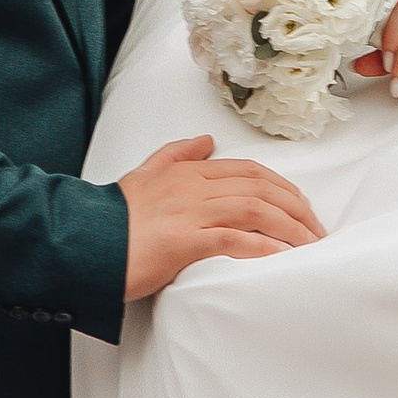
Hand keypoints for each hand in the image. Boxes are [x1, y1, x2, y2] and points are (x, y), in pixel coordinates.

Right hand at [119, 135, 325, 296]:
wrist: (81, 242)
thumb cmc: (112, 218)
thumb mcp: (145, 175)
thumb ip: (176, 155)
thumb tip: (206, 140)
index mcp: (187, 172)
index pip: (249, 172)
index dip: (283, 188)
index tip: (302, 207)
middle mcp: (192, 187)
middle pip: (260, 189)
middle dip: (296, 209)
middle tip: (316, 231)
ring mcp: (188, 213)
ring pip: (254, 210)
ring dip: (289, 229)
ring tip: (309, 247)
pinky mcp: (182, 242)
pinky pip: (232, 240)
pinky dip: (263, 247)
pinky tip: (281, 257)